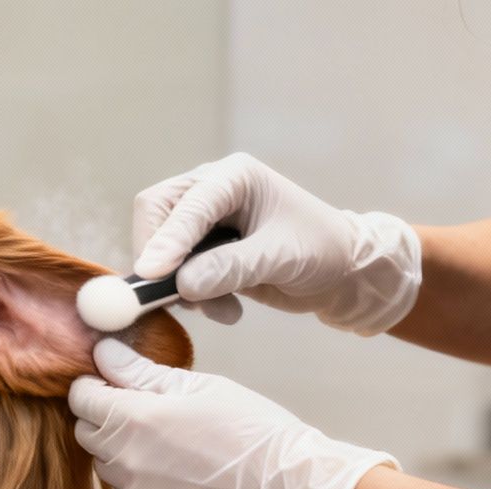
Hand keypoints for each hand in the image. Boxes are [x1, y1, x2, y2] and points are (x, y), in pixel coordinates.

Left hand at [68, 340, 396, 488]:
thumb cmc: (250, 428)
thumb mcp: (198, 386)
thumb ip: (141, 371)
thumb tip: (104, 352)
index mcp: (133, 419)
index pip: (81, 398)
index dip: (95, 385)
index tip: (116, 382)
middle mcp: (125, 461)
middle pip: (86, 433)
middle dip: (104, 416)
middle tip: (143, 407)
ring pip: (107, 466)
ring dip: (122, 450)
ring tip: (168, 441)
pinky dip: (143, 480)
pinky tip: (179, 470)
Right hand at [133, 153, 420, 334]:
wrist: (340, 273)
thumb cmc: (320, 250)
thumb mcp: (279, 258)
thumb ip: (230, 268)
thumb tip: (182, 284)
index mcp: (233, 177)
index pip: (186, 204)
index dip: (166, 239)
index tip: (150, 275)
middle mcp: (211, 191)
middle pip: (156, 215)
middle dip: (161, 259)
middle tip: (172, 296)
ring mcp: (204, 221)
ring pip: (161, 247)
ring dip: (180, 285)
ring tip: (219, 309)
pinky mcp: (203, 251)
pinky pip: (175, 272)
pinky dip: (193, 296)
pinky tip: (227, 310)